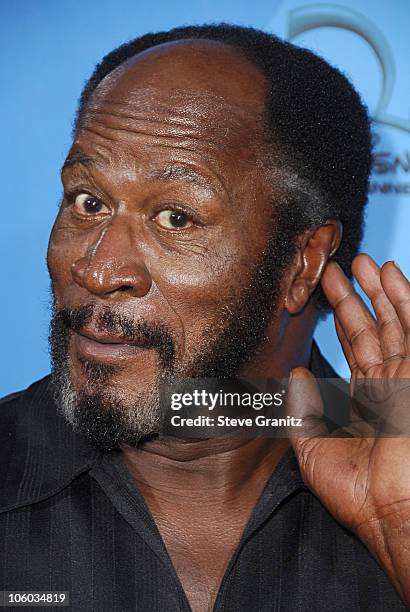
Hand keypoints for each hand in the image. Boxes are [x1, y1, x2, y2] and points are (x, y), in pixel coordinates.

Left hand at [287, 254, 409, 601]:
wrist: (392, 513)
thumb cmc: (357, 492)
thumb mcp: (315, 448)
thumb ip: (304, 410)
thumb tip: (295, 375)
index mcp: (367, 399)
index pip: (353, 347)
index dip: (341, 319)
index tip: (325, 293)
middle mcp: (389, 383)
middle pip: (373, 328)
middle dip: (356, 297)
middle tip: (336, 266)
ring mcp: (407, 376)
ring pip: (395, 321)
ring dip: (381, 290)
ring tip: (364, 261)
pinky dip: (406, 300)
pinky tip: (392, 273)